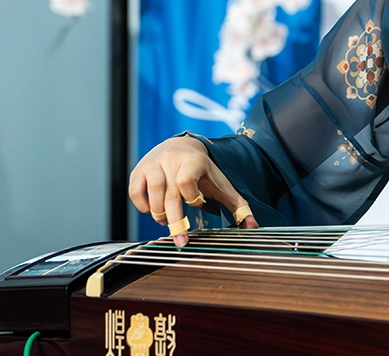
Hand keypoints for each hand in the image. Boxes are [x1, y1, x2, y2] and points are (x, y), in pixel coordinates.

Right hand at [128, 135, 257, 245]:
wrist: (181, 147)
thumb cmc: (203, 172)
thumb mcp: (221, 184)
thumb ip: (238, 205)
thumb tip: (253, 226)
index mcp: (193, 161)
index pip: (186, 181)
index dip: (191, 198)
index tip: (199, 204)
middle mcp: (171, 160)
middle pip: (169, 194)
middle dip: (175, 220)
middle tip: (180, 241)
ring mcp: (153, 165)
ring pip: (152, 194)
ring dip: (160, 215)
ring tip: (168, 221)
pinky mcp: (139, 171)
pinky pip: (135, 192)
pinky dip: (143, 207)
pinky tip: (152, 211)